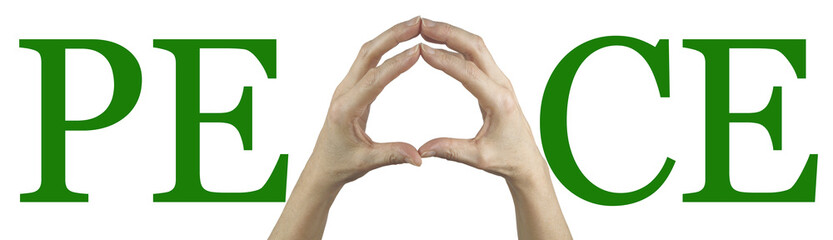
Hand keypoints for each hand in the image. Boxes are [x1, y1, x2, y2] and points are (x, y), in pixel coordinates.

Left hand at [270, 16, 422, 239]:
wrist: (322, 166)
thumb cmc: (340, 164)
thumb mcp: (366, 162)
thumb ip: (393, 155)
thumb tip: (419, 157)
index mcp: (344, 109)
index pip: (374, 80)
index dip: (396, 64)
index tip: (417, 50)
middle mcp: (343, 93)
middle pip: (368, 55)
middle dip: (392, 36)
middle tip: (417, 23)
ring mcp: (347, 88)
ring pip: (368, 54)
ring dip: (389, 37)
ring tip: (413, 26)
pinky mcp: (352, 88)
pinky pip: (369, 61)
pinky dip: (385, 47)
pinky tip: (400, 41)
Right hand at [417, 18, 571, 239]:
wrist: (527, 159)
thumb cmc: (507, 158)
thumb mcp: (478, 158)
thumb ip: (450, 150)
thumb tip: (422, 149)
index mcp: (500, 101)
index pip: (468, 73)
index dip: (443, 60)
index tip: (421, 49)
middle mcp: (502, 85)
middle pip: (475, 48)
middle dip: (448, 33)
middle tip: (422, 25)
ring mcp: (499, 80)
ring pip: (476, 47)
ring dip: (452, 34)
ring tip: (426, 28)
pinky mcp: (494, 81)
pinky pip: (476, 55)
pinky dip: (457, 43)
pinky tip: (440, 41)